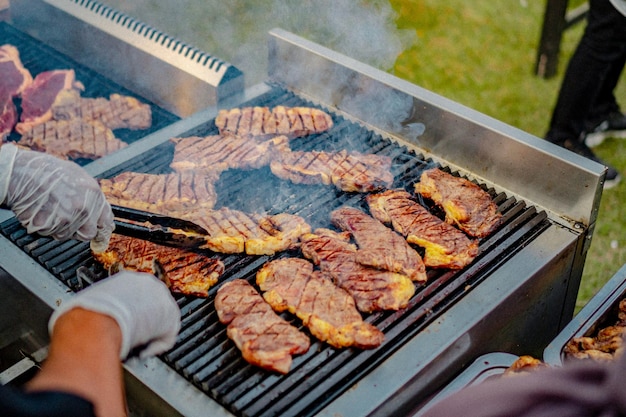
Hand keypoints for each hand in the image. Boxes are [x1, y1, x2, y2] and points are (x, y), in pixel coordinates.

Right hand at [0, 144, 113, 246]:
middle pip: (88, 233)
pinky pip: (51, 234)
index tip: (100, 234)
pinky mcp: (51, 226)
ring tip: (50, 209)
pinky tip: (42, 212)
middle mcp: (83, 207)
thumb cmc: (46, 170)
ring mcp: (67, 218)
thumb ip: (91, 195)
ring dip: (60, 227)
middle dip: (79, 230)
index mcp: (93, 193)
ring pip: (68, 234)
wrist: (21, 172)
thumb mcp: (78, 175)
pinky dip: (46, 227)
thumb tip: (99, 209)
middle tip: (67, 219)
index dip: (102, 230)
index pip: (106, 221)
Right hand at [48, 271, 180, 359]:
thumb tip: (78, 318)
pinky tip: (141, 353)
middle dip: (141, 323)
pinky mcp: (171, 319)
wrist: (98, 321)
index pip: (134, 296)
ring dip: (148, 336)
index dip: (129, 313)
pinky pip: (166, 337)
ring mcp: (163, 300)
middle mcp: (149, 285)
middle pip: (151, 307)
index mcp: (127, 279)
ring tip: (133, 347)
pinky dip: (154, 348)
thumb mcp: (86, 303)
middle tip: (129, 338)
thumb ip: (93, 307)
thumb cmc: (86, 314)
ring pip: (160, 321)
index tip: (122, 325)